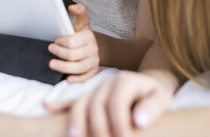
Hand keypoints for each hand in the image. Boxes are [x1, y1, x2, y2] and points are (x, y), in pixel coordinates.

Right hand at [45, 70, 176, 136]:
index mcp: (125, 81)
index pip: (116, 101)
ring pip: (80, 103)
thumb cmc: (155, 95)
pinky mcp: (89, 97)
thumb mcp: (162, 98)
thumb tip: (139, 120)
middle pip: (95, 104)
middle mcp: (107, 83)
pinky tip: (47, 107)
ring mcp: (95, 90)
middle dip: (98, 128)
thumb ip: (154, 107)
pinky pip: (72, 100)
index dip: (119, 122)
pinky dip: (59, 105)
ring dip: (76, 122)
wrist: (149, 85)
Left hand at [48, 3, 99, 82]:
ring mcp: (94, 61)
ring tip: (52, 64)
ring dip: (63, 68)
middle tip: (50, 49)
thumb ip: (79, 12)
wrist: (93, 45)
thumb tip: (72, 6)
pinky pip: (85, 77)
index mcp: (88, 36)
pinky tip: (68, 79)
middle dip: (59, 53)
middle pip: (73, 55)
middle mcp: (93, 49)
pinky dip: (77, 79)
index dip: (62, 42)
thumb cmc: (82, 33)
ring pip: (78, 68)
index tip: (55, 41)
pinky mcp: (93, 70)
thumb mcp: (81, 21)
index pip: (73, 42)